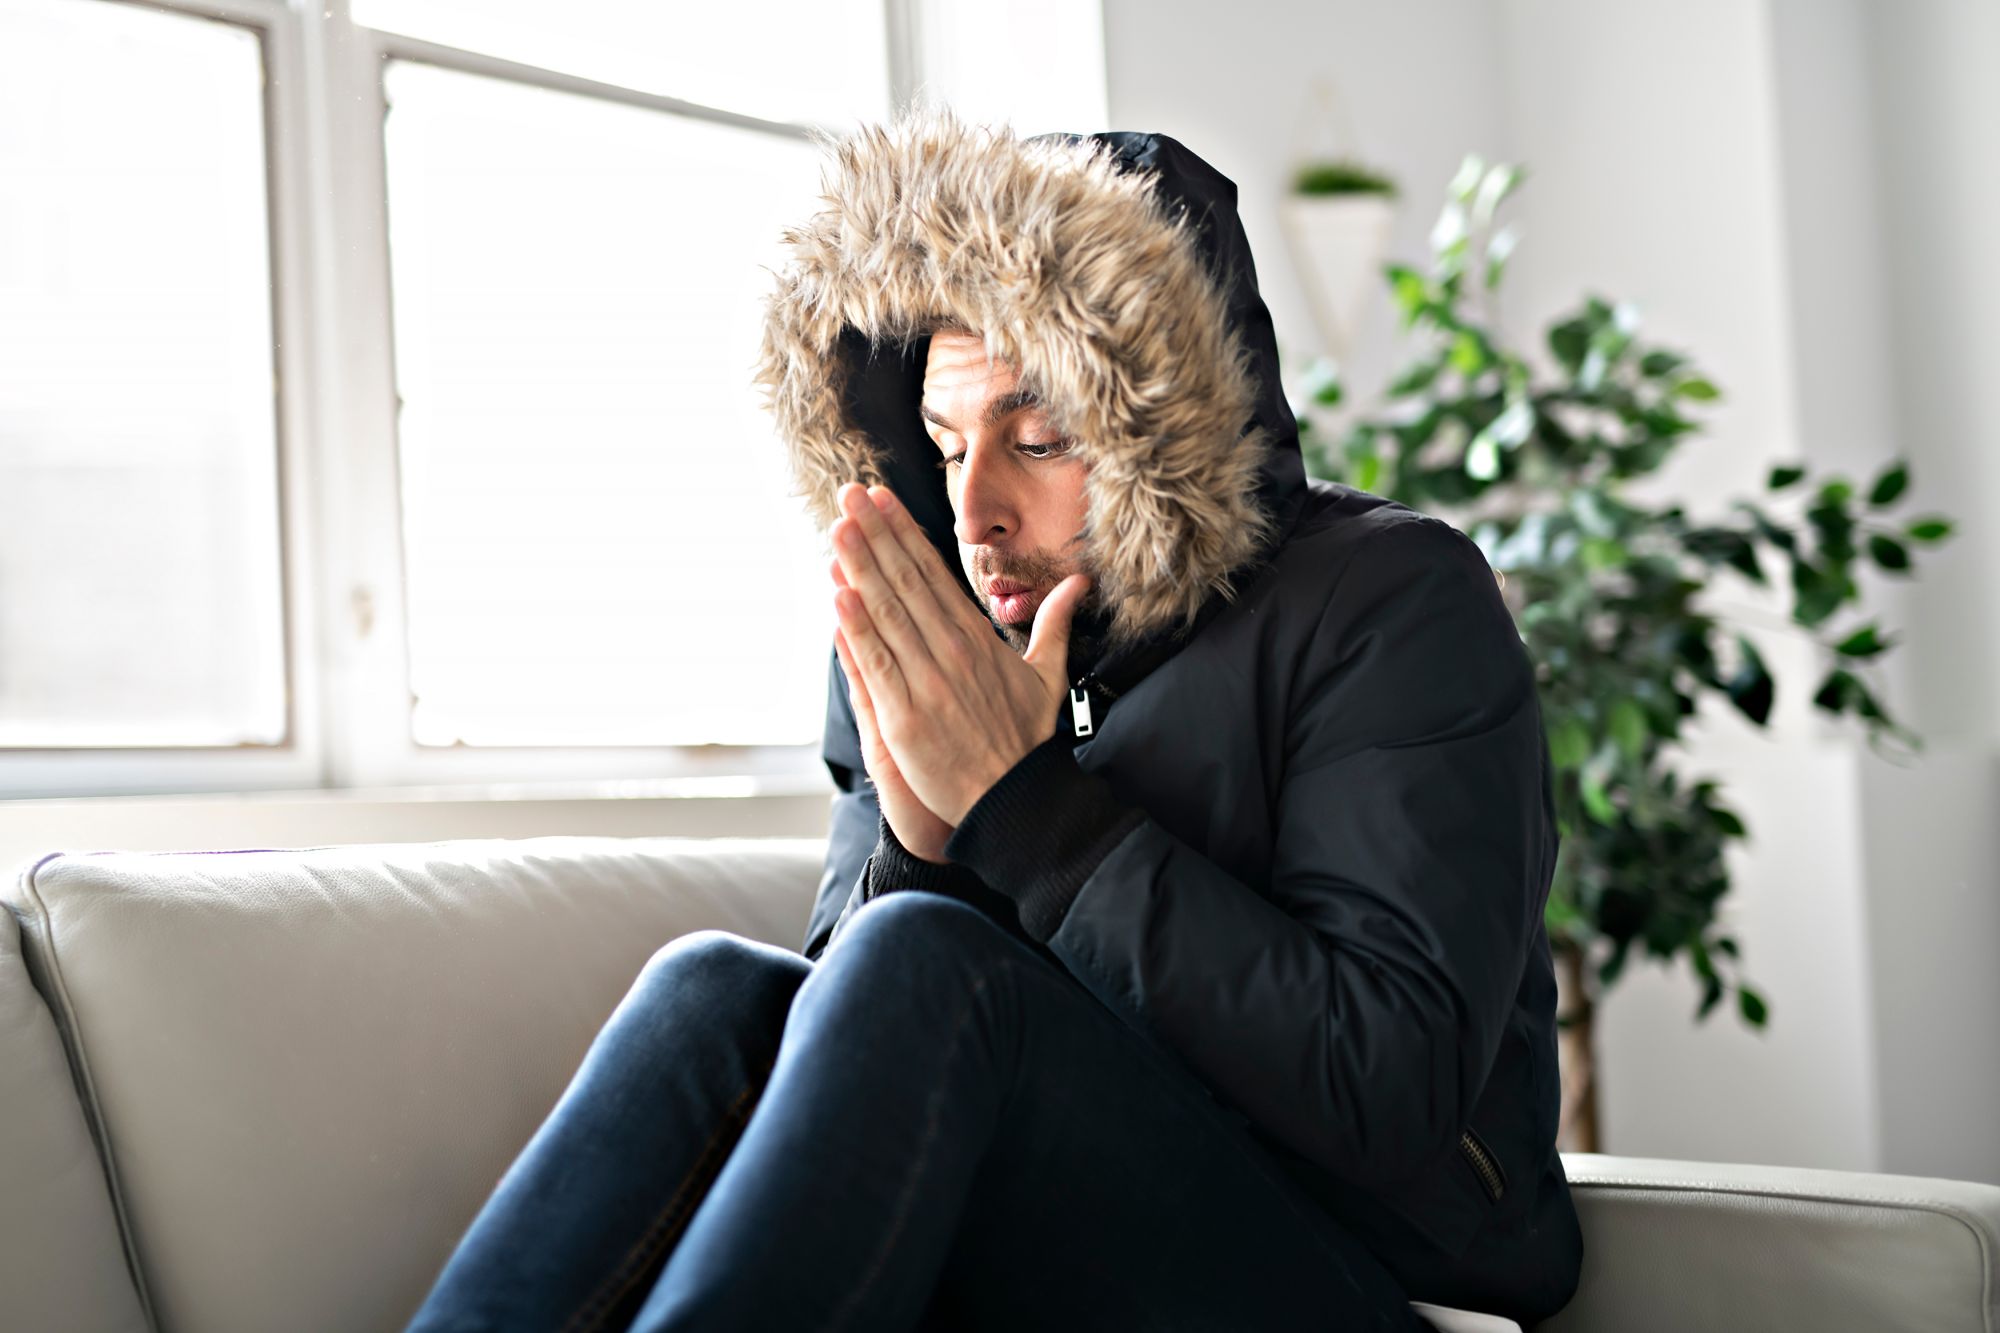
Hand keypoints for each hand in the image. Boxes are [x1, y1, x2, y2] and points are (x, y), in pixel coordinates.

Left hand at [829, 481, 1088, 825]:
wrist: (1017, 798)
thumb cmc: (1026, 740)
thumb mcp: (1048, 676)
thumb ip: (1056, 624)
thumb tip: (1080, 582)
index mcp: (978, 638)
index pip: (934, 574)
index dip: (905, 534)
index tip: (882, 501)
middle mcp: (952, 652)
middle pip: (907, 582)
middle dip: (876, 535)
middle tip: (849, 493)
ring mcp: (928, 683)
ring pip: (889, 614)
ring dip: (859, 567)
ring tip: (838, 527)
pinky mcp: (906, 717)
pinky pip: (878, 663)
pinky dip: (858, 629)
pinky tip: (839, 594)